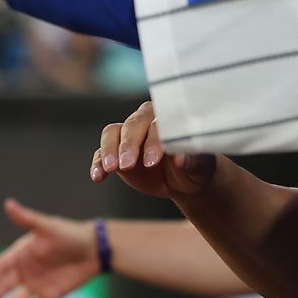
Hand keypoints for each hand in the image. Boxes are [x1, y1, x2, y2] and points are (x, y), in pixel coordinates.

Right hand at [0, 198, 98, 297]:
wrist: (94, 249)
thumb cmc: (70, 234)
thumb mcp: (47, 227)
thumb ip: (27, 219)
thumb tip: (8, 203)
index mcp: (21, 254)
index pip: (0, 267)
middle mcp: (25, 271)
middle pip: (4, 287)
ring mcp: (36, 285)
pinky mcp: (49, 296)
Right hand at [89, 100, 214, 199]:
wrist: (182, 179)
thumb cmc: (194, 167)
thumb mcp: (199, 166)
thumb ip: (192, 159)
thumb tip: (180, 157)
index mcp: (168, 118)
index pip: (158, 124)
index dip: (153, 142)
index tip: (151, 162)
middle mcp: (145, 121)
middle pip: (132, 125)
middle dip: (128, 145)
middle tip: (127, 165)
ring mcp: (128, 135)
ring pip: (112, 133)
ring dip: (109, 150)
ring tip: (110, 169)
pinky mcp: (115, 151)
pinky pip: (100, 153)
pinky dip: (97, 163)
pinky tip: (98, 176)